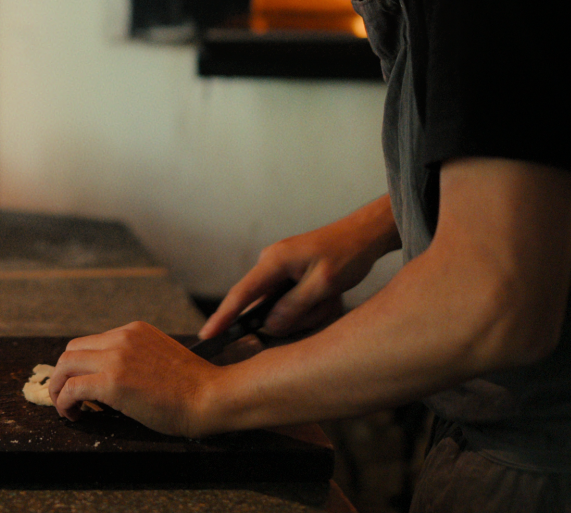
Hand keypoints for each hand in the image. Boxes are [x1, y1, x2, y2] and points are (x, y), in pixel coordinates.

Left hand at [46, 321, 225, 437]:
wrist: (210, 396)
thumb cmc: (194, 386)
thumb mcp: (160, 357)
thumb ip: (135, 358)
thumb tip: (112, 377)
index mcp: (134, 331)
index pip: (91, 342)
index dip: (79, 365)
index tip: (79, 383)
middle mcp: (121, 338)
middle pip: (72, 351)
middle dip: (63, 374)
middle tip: (65, 395)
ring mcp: (115, 358)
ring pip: (65, 365)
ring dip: (58, 387)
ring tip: (65, 406)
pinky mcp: (112, 382)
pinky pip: (72, 388)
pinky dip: (64, 402)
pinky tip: (73, 414)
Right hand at [200, 196, 397, 340]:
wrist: (365, 235)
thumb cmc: (347, 254)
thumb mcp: (323, 284)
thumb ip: (293, 306)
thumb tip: (268, 325)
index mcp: (273, 261)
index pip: (241, 294)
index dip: (222, 317)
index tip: (206, 335)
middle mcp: (270, 263)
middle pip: (267, 307)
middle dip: (295, 316)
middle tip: (324, 305)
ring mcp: (280, 269)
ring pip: (283, 308)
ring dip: (308, 311)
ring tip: (331, 297)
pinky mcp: (290, 275)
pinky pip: (292, 301)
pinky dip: (311, 306)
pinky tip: (329, 296)